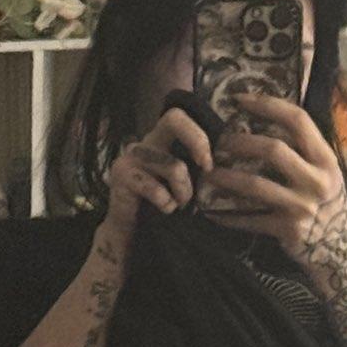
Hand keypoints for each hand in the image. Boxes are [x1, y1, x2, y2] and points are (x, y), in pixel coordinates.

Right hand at [105, 105, 215, 236]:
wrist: (129, 229)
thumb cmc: (161, 205)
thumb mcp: (183, 183)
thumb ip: (197, 169)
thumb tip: (225, 163)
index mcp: (163, 139)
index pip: (181, 117)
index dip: (199, 136)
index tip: (208, 164)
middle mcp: (148, 141)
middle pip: (174, 119)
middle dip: (197, 140)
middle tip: (206, 167)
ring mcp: (133, 155)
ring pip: (175, 167)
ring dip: (184, 192)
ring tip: (180, 205)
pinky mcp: (122, 173)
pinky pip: (157, 189)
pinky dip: (167, 204)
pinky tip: (164, 210)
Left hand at [198, 92, 346, 262]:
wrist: (340, 251)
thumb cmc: (328, 206)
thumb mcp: (327, 174)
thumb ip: (306, 152)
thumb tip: (267, 122)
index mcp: (326, 160)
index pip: (298, 121)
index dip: (268, 105)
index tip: (240, 99)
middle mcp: (316, 181)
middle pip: (273, 150)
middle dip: (240, 142)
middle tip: (220, 142)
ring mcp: (301, 207)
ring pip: (255, 184)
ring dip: (226, 178)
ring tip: (208, 174)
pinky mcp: (286, 230)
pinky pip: (250, 219)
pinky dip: (228, 216)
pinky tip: (213, 212)